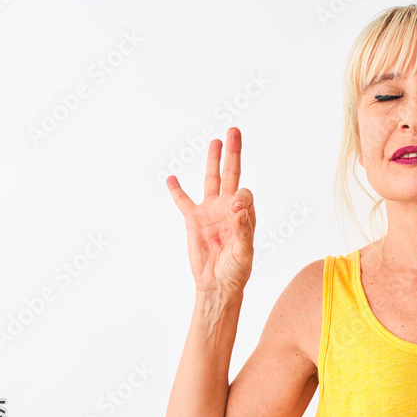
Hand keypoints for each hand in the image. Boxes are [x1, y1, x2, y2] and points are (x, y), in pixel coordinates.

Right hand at [167, 127, 255, 295]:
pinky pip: (183, 201)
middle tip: (234, 132)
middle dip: (233, 153)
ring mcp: (210, 212)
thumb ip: (243, 228)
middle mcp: (228, 208)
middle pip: (231, 175)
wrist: (217, 284)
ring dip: (213, 161)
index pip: (243, 194)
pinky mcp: (193, 220)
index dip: (240, 197)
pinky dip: (176, 190)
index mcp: (245, 214)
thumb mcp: (243, 251)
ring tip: (215, 141)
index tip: (234, 207)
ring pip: (211, 180)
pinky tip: (171, 178)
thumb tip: (238, 204)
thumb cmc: (236, 270)